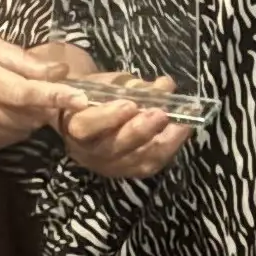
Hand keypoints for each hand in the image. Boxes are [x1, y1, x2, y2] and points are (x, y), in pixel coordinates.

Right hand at [0, 30, 77, 152]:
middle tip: (46, 90)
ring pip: (14, 133)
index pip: (25, 93)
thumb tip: (57, 70)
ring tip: (14, 97)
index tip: (81, 98)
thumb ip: (18, 59)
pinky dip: (7, 129)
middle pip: (24, 117)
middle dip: (42, 106)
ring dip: (25, 119)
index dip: (56, 96)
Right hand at [58, 89, 193, 179]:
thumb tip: (164, 86)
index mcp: (74, 124)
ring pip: (136, 160)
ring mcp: (108, 166)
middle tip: (162, 113)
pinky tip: (181, 131)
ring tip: (181, 122)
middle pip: (114, 148)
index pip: (86, 126)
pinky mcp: (127, 172)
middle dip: (142, 130)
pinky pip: (149, 164)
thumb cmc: (96, 93)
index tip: (130, 103)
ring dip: (163, 141)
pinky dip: (169, 148)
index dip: (109, 117)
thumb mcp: (107, 82)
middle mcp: (89, 151)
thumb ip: (132, 85)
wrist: (86, 115)